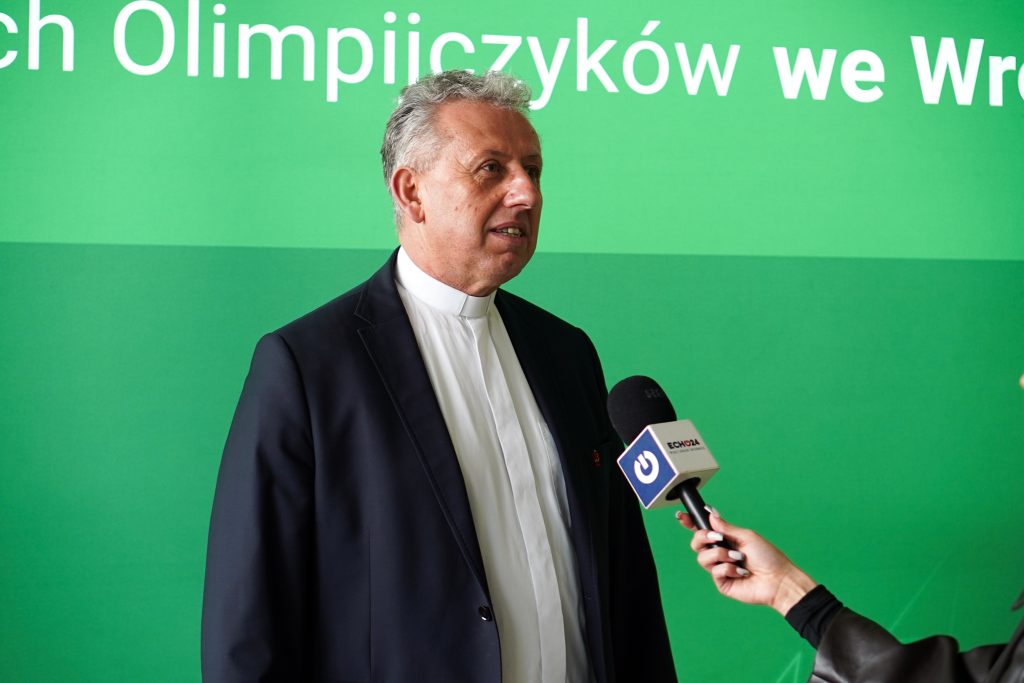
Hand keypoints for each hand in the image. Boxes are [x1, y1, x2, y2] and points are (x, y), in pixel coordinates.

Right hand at [677, 509, 818, 615]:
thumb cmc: (768, 557)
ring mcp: (720, 568)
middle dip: (702, 537)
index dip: (690, 523)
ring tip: (737, 558)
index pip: (703, 530)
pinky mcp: (722, 582)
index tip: (681, 516)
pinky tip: (742, 572)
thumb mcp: (746, 536)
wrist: (778, 579)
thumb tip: (710, 514)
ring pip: (702, 557)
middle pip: (696, 543)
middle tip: (717, 537)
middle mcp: (720, 553)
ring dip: (720, 554)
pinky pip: (715, 571)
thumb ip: (725, 527)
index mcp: (725, 539)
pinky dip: (728, 568)